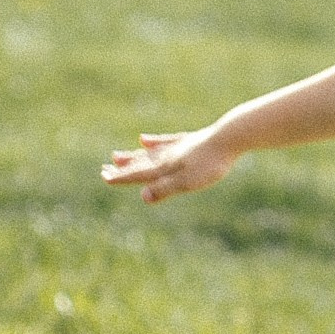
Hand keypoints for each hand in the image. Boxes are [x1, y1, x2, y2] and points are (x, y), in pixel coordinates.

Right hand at [101, 126, 237, 204]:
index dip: (121, 177)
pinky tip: (144, 139)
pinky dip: (153, 142)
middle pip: (140, 163)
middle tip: (104, 169)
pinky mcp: (189, 141)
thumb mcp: (188, 181)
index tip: (104, 177)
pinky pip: (165, 142)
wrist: (230, 137)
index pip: (138, 174)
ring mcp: (177, 147)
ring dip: (132, 156)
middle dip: (122, 169)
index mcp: (166, 167)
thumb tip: (143, 197)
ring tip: (117, 156)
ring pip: (149, 153)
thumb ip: (165, 188)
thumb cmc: (211, 163)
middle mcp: (167, 155)